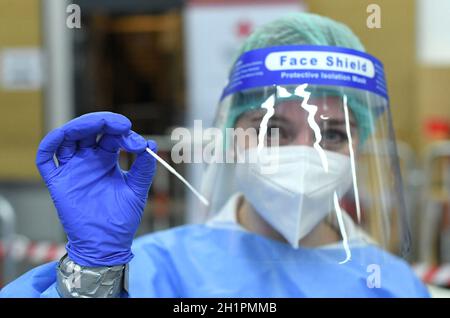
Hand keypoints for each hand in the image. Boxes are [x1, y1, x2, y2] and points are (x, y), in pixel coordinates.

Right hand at [35, 112, 156, 265]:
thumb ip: (144, 167)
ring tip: (96, 124)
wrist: (107, 243)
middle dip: (102, 122)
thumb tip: (150, 143)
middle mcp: (87, 160)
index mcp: (106, 159)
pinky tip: (62, 136)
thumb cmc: (122, 218)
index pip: (109, 135)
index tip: (136, 140)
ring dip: (79, 126)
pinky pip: (46, 159)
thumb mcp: (137, 189)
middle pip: (87, 130)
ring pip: (67, 138)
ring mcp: (72, 169)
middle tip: (120, 124)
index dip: (121, 131)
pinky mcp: (58, 182)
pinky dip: (50, 144)